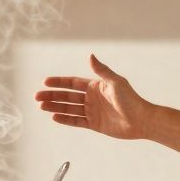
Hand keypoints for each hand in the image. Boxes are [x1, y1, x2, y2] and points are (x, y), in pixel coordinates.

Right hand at [35, 54, 153, 139]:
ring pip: (69, 108)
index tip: (46, 82)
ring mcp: (92, 111)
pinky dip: (65, 119)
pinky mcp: (94, 124)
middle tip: (37, 96)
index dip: (59, 82)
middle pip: (67, 96)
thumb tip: (90, 55)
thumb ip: (101, 70)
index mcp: (96, 86)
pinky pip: (76, 121)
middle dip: (52, 96)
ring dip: (55, 107)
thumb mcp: (116, 82)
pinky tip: (54, 117)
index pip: (72, 83)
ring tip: (41, 106)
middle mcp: (92, 98)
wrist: (142, 120)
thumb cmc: (131, 100)